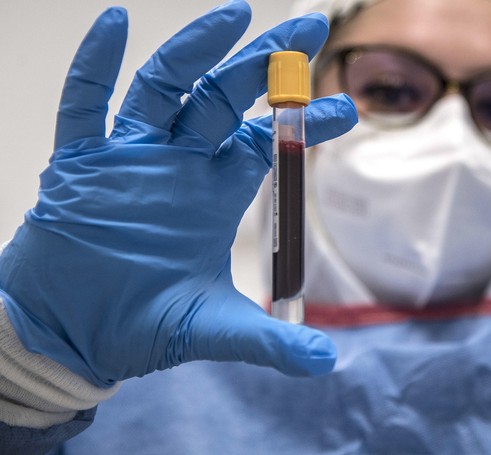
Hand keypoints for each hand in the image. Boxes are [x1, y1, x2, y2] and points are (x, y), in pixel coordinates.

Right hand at [0, 2, 356, 385]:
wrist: (69, 337)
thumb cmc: (139, 325)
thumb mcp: (211, 329)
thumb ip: (267, 341)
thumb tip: (327, 362)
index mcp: (215, 191)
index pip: (268, 143)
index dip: (304, 122)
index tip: (347, 108)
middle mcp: (178, 164)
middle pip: (225, 98)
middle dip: (265, 64)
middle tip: (308, 30)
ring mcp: (129, 158)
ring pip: (165, 88)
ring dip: (197, 50)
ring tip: (235, 14)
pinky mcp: (80, 165)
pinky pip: (84, 106)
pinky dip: (97, 64)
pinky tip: (116, 23)